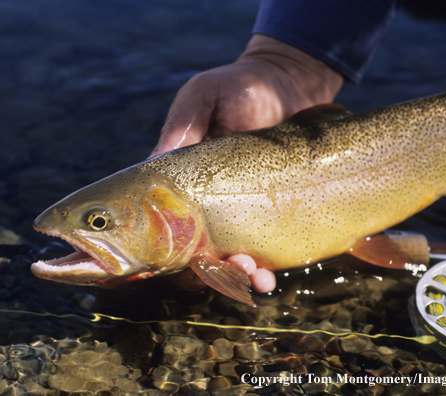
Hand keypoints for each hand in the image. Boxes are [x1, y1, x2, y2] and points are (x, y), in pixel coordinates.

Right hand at [152, 34, 342, 292]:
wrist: (288, 84)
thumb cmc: (237, 86)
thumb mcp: (203, 98)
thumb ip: (183, 127)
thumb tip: (155, 162)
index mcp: (180, 180)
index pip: (156, 221)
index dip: (153, 250)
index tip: (160, 266)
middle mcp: (205, 202)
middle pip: (193, 251)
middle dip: (205, 270)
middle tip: (225, 268)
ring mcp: (239, 210)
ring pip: (229, 257)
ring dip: (238, 275)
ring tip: (257, 278)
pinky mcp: (270, 211)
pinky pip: (263, 247)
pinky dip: (263, 267)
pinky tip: (268, 277)